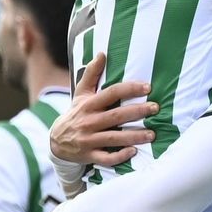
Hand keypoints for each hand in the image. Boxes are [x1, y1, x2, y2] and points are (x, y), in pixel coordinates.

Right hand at [52, 53, 157, 167]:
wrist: (56, 141)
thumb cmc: (76, 114)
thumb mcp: (80, 93)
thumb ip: (91, 74)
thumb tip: (102, 53)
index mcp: (88, 105)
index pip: (110, 93)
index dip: (129, 89)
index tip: (147, 87)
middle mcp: (88, 122)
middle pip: (115, 116)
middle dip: (136, 112)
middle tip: (155, 108)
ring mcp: (88, 140)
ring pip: (113, 138)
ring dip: (133, 137)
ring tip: (152, 135)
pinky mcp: (89, 155)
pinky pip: (106, 158)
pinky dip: (119, 156)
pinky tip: (133, 152)